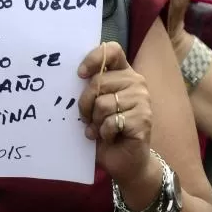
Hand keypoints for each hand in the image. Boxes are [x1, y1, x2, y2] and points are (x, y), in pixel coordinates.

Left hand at [77, 42, 152, 184]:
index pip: (111, 51)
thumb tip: (68, 78)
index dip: (93, 59)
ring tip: (100, 129)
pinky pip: (111, 122)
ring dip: (95, 121)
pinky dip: (104, 133)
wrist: (125, 161)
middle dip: (85, 103)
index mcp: (123, 74)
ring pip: (103, 103)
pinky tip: (110, 137)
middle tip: (88, 118)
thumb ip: (89, 89)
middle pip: (99, 81)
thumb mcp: (93, 105)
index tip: (79, 74)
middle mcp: (136, 82)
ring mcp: (142, 100)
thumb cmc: (105, 130)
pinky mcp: (143, 119)